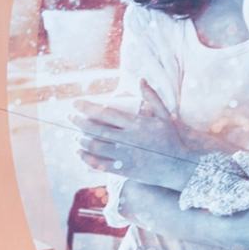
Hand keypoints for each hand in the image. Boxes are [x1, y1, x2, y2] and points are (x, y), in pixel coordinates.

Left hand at [73, 90, 193, 184]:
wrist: (179, 167)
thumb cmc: (171, 140)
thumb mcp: (164, 116)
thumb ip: (152, 97)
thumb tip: (140, 79)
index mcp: (136, 124)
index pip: (106, 113)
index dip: (87, 107)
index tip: (75, 103)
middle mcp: (128, 140)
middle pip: (96, 130)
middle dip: (79, 122)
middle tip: (70, 117)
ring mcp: (125, 156)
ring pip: (96, 147)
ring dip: (82, 140)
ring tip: (76, 135)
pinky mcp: (124, 170)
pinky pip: (100, 164)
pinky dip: (87, 158)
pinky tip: (80, 153)